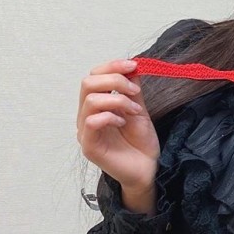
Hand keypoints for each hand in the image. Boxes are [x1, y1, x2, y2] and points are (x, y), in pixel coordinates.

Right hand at [76, 58, 158, 195]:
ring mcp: (85, 131)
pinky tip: (123, 123)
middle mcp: (86, 115)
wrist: (148, 168)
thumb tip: (131, 66)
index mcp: (97, 104)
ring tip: (134, 110)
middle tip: (135, 91)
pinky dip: (111, 116)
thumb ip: (132, 89)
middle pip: (87, 83)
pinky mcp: (89, 146)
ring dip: (117, 99)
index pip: (94, 76)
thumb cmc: (141, 142)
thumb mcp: (139, 108)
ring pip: (90, 100)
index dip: (112, 66)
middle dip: (115, 80)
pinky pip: (91, 122)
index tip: (133, 65)